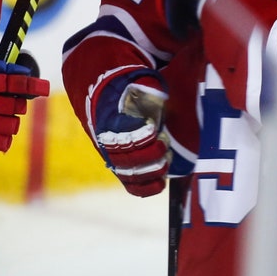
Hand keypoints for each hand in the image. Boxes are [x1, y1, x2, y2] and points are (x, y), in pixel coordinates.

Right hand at [0, 54, 47, 162]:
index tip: (43, 88)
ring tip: (2, 121)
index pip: (14, 83)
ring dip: (11, 123)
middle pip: (15, 105)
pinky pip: (0, 142)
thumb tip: (16, 74)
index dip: (31, 86)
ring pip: (11, 124)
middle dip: (17, 105)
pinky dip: (3, 140)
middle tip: (12, 105)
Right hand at [90, 69, 170, 196]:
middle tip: (165, 143)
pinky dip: (146, 188)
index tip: (156, 129)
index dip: (144, 135)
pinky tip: (160, 184)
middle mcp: (110, 143)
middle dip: (152, 154)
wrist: (110, 103)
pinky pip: (131, 186)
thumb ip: (148, 92)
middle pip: (130, 158)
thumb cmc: (131, 95)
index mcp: (112, 121)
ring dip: (152, 171)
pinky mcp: (121, 170)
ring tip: (166, 160)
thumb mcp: (139, 87)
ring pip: (131, 174)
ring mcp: (114, 159)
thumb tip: (160, 96)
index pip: (126, 133)